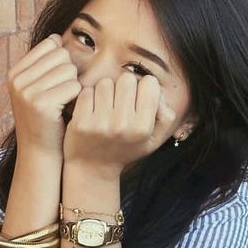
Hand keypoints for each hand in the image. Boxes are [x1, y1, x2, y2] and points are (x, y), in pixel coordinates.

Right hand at [7, 34, 82, 158]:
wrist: (40, 154)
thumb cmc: (46, 120)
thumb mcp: (38, 89)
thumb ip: (45, 65)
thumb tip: (57, 37)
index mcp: (14, 72)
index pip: (51, 45)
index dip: (62, 63)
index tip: (56, 85)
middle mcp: (17, 80)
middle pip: (62, 56)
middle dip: (69, 74)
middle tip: (62, 97)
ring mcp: (27, 92)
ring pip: (70, 70)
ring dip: (74, 87)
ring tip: (63, 105)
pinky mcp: (42, 104)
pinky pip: (74, 86)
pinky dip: (78, 99)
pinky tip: (68, 111)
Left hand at [62, 71, 176, 176]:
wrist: (93, 168)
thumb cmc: (126, 148)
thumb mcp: (153, 139)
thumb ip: (166, 116)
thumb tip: (157, 91)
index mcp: (143, 128)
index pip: (149, 83)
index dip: (143, 88)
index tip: (137, 99)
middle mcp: (123, 126)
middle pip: (126, 79)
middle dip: (123, 87)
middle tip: (119, 102)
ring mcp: (100, 124)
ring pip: (105, 83)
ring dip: (105, 91)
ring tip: (105, 107)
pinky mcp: (81, 123)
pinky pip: (86, 92)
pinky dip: (88, 97)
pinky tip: (91, 110)